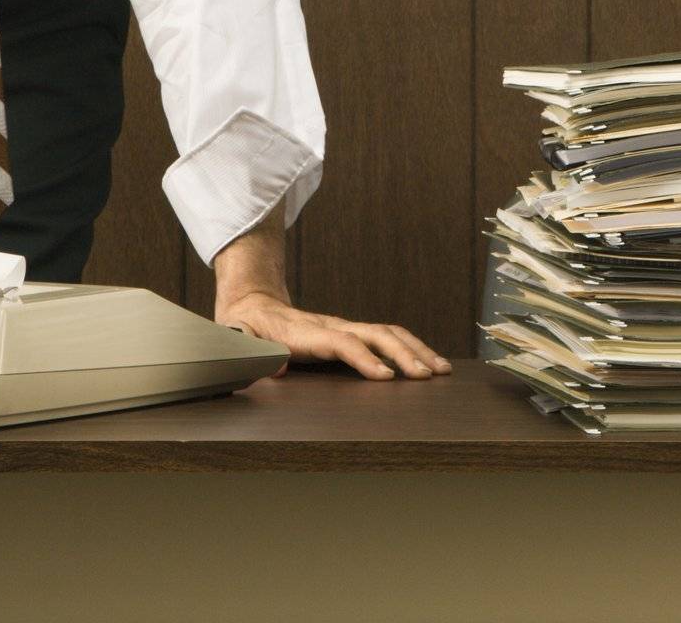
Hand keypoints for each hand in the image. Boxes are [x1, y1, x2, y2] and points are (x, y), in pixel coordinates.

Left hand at [219, 290, 452, 380]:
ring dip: (415, 349)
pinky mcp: (349, 332)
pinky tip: (427, 363)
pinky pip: (384, 337)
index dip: (364, 358)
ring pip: (386, 333)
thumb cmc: (247, 328)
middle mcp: (330, 326)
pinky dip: (410, 347)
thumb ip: (251, 350)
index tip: (386, 377)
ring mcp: (342, 327)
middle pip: (374, 334)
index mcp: (306, 333)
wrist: (254, 304)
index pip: (341, 342)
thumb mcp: (239, 338)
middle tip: (428, 376)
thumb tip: (273, 368)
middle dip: (404, 354)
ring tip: (441, 370)